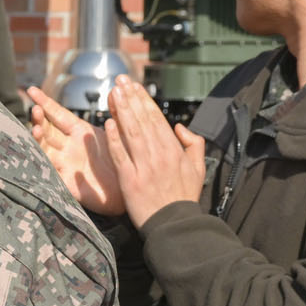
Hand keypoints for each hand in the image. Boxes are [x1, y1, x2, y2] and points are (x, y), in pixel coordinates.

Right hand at [26, 85, 123, 216]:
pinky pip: (48, 171)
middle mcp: (68, 146)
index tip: (31, 90)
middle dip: (39, 118)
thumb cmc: (127, 160)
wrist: (132, 189)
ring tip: (36, 128)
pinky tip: (37, 154)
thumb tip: (117, 89)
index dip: (45, 102)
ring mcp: (65, 163)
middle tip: (35, 110)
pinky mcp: (65, 182)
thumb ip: (118, 113)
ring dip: (38, 138)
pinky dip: (40, 162)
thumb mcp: (122, 134)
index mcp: (80, 132)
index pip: (58, 114)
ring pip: (44, 147)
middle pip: (48, 129)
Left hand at [103, 76, 206, 228]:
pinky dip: (114, 139)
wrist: (175, 224)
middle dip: (130, 98)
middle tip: (120, 80)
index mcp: (174, 149)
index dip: (143, 100)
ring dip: (122, 111)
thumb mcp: (198, 168)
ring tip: (113, 93)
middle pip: (142, 120)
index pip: (156, 118)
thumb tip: (179, 126)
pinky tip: (107, 123)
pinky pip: (120, 155)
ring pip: (131, 133)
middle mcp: (160, 154)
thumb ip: (194, 144)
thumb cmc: (184, 196)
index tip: (133, 86)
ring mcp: (144, 166)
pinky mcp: (130, 180)